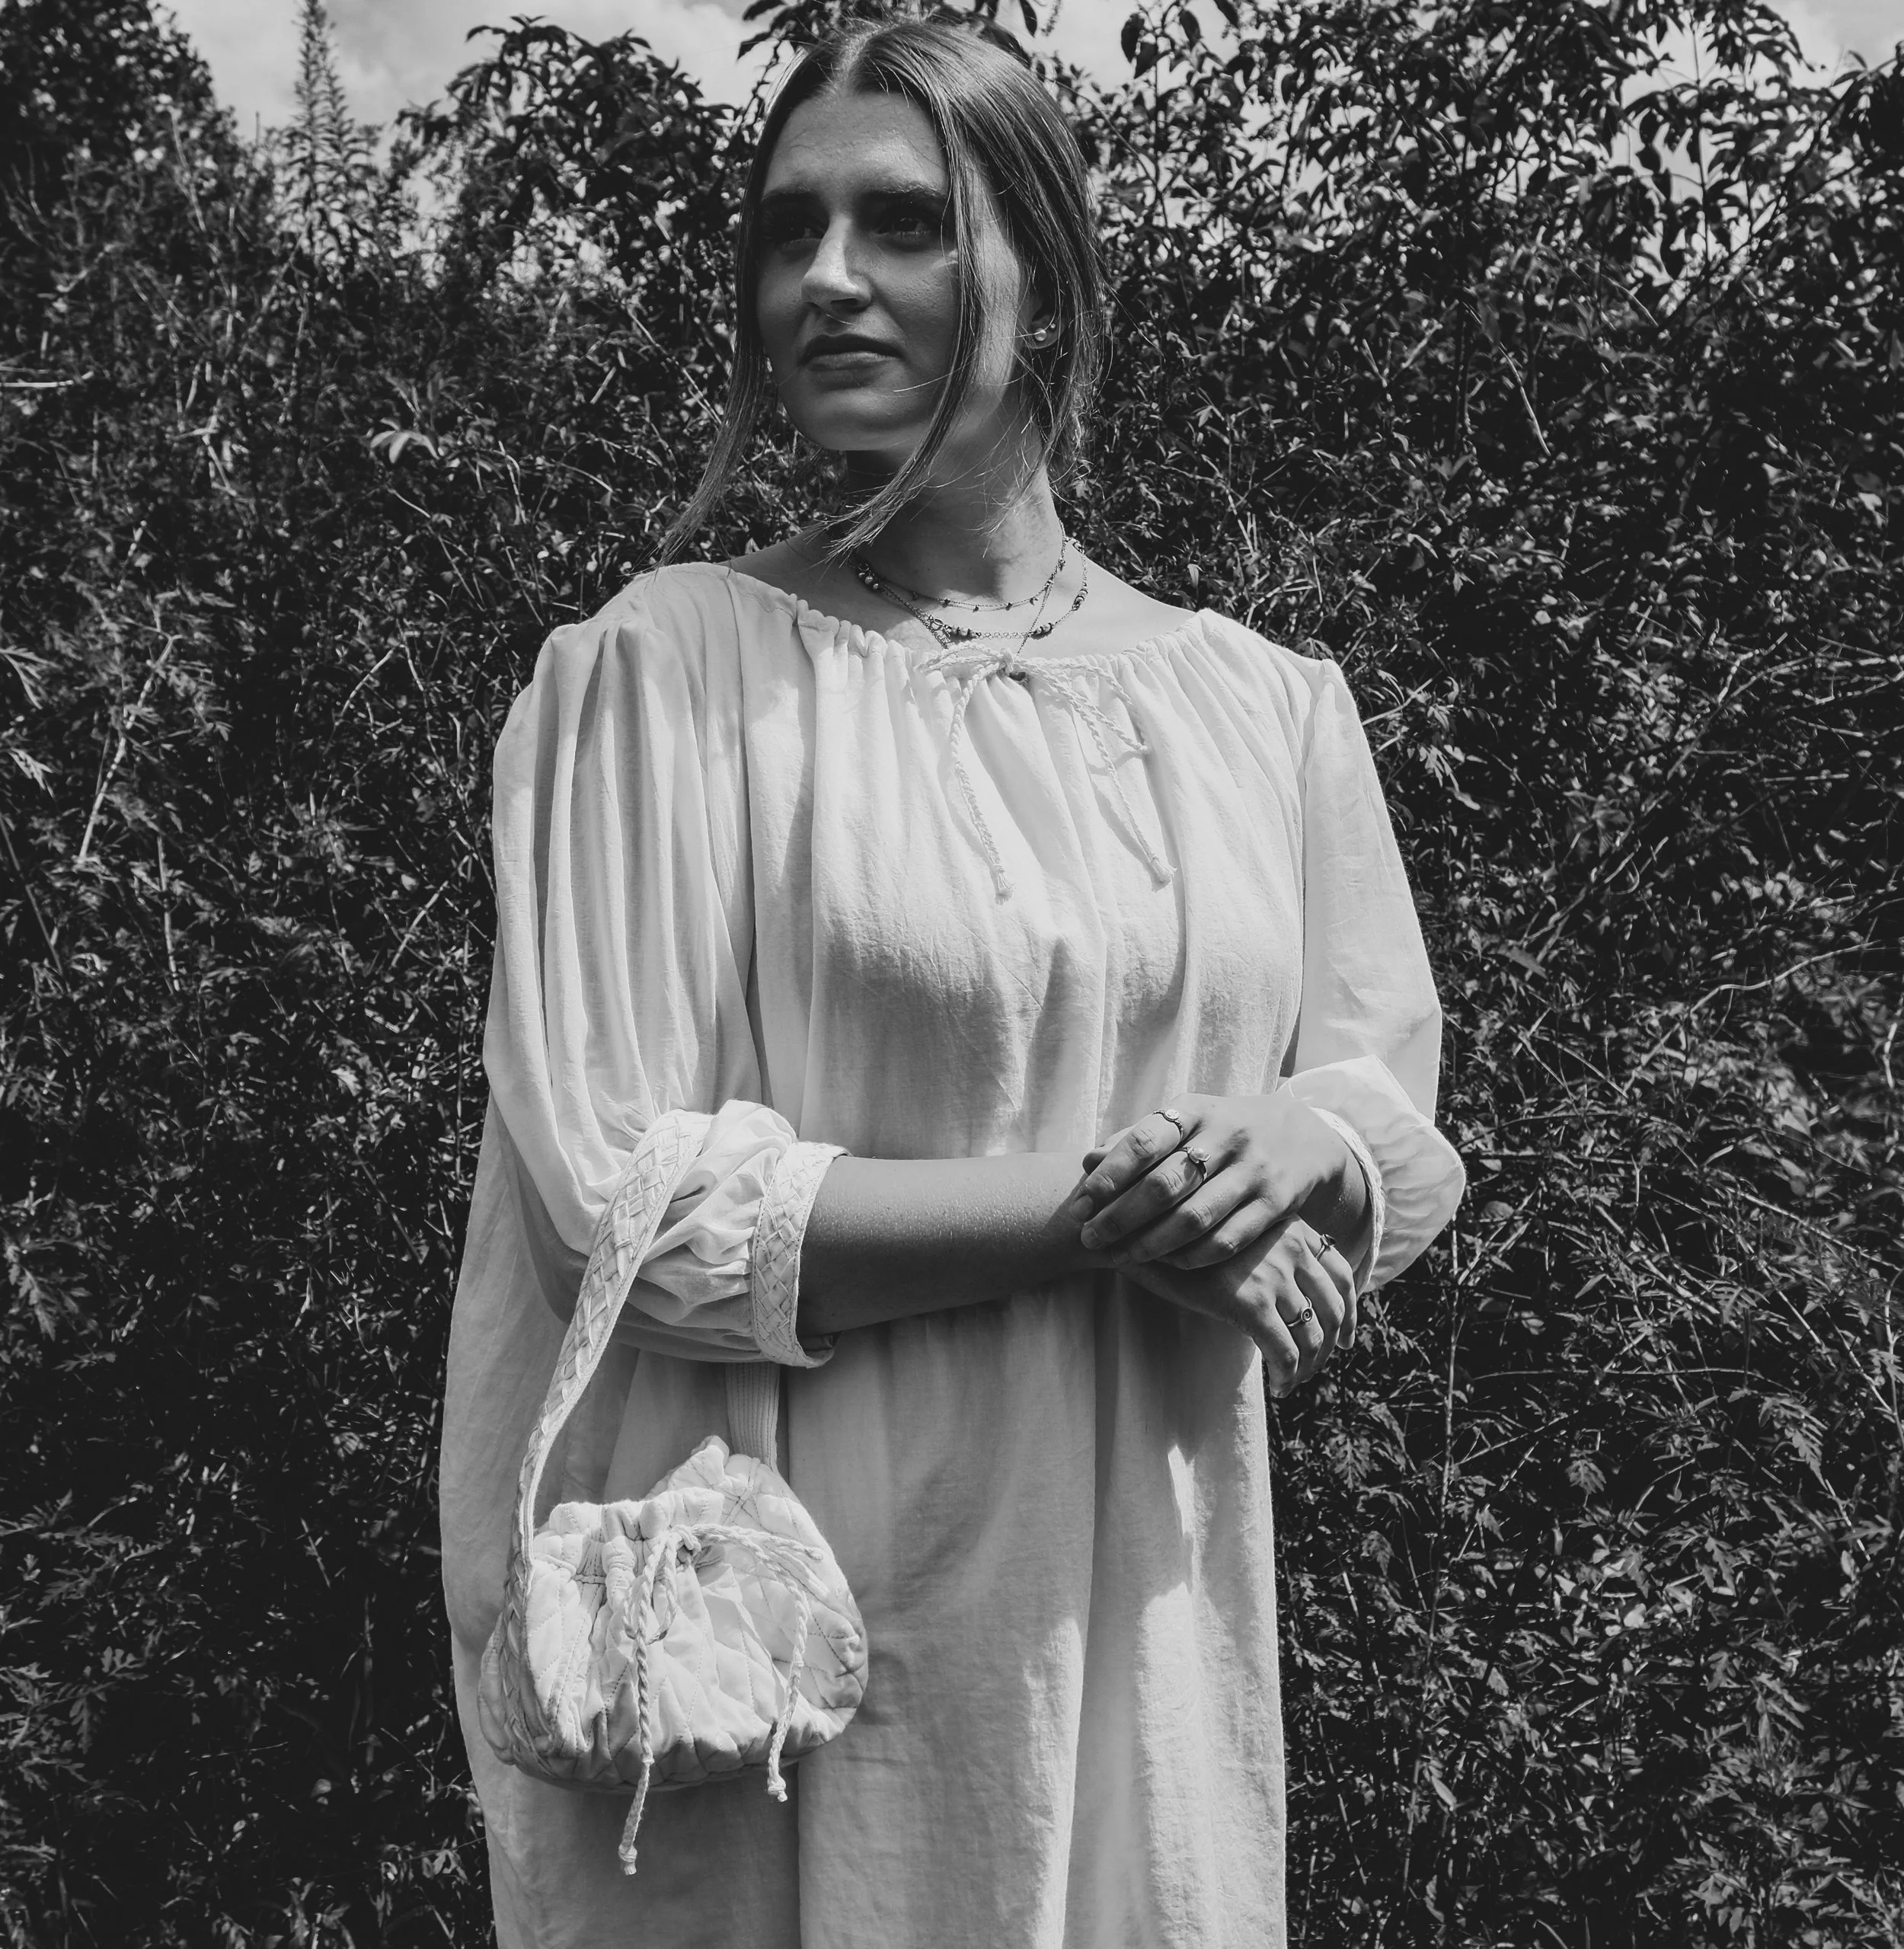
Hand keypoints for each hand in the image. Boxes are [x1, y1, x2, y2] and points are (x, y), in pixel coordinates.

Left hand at [1070, 1092, 1364, 1278]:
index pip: (1144, 1142)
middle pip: (1165, 1185)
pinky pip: (1228, 1239)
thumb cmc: (1223, 1132)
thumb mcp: (1186, 1122)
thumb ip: (1138, 1140)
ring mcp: (1254, 1170)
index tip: (1080, 1204)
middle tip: (1090, 1239)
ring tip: (1121, 1257)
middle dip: (1120, 1217)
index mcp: (1196, 1110)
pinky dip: (1192, 1256)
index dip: (1109, 1176)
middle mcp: (1227, 1136)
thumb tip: (1088, 1160)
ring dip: (1151, 1244)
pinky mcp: (1276, 1202)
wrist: (1302, 1135)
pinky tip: (1167, 1263)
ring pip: (1195, 1218)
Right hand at [1117, 1216, 1355, 1394]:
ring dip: (1309, 1366)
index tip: (1347, 1336)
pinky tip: (1279, 1387)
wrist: (1138, 1233)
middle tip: (1318, 1365)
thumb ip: (1266, 1248)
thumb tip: (1294, 1290)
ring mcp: (1273, 1274)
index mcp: (1291, 1225)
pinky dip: (1288, 1376)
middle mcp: (1290, 1246)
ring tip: (1293, 1381)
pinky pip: (1285, 1352)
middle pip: (1333, 1307)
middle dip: (1331, 1344)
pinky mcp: (1250, 1303)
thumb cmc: (1178, 1234)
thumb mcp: (1234, 1230)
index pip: (1342, 1272)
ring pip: (1312, 1335)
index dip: (1351, 1309)